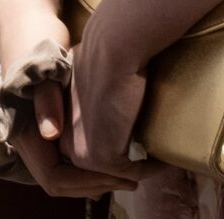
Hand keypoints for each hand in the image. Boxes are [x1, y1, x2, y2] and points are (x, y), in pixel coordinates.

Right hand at [0, 0, 136, 198]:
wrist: (26, 15)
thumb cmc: (37, 37)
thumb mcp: (44, 65)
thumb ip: (45, 100)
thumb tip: (51, 134)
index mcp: (23, 128)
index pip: (53, 178)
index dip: (87, 184)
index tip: (120, 179)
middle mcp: (29, 134)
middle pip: (61, 181)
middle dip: (96, 184)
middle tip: (133, 181)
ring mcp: (37, 127)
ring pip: (66, 169)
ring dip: (96, 174)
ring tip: (129, 170)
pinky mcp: (46, 117)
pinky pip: (68, 153)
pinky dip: (92, 159)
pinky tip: (114, 150)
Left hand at [64, 23, 149, 184]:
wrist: (112, 49)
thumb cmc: (102, 54)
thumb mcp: (83, 79)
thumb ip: (87, 96)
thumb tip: (103, 99)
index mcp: (55, 124)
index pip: (83, 148)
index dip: (110, 153)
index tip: (134, 152)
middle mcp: (62, 141)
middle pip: (98, 168)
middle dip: (125, 169)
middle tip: (151, 163)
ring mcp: (81, 153)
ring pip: (116, 174)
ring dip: (141, 170)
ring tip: (162, 162)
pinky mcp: (103, 158)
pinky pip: (134, 172)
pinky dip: (153, 168)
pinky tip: (168, 160)